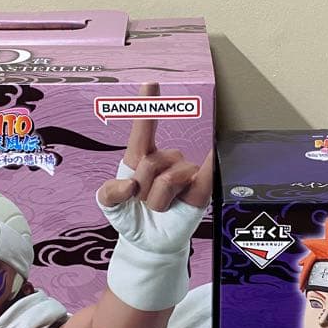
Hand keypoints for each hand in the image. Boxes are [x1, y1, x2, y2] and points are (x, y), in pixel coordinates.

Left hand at [98, 83, 212, 244]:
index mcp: (140, 157)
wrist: (148, 243)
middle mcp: (165, 160)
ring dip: (158, 201)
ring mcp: (185, 173)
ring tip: (160, 209)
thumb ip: (110, 193)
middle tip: (144, 205)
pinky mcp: (201, 189)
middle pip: (151, 162)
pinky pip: (207, 174)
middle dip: (142, 190)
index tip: (151, 83)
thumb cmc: (131, 218)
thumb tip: (131, 186)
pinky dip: (212, 162)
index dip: (148, 105)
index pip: (144, 128)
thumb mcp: (110, 205)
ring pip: (169, 178)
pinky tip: (217, 150)